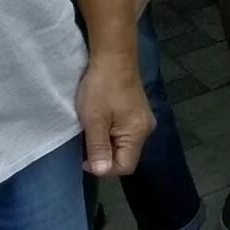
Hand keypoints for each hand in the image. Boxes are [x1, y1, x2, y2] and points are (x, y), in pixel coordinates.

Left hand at [75, 57, 152, 176]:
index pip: (124, 166)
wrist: (113, 57)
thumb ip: (98, 148)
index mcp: (138, 133)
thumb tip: (101, 171)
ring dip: (105, 142)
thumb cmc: (101, 88)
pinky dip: (109, 132)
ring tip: (91, 128)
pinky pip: (123, 133)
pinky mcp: (136, 112)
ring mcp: (142, 120)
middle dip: (103, 154)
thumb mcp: (94, 120)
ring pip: (122, 144)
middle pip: (125, 156)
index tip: (84, 154)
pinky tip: (99, 120)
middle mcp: (146, 129)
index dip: (102, 167)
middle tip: (85, 139)